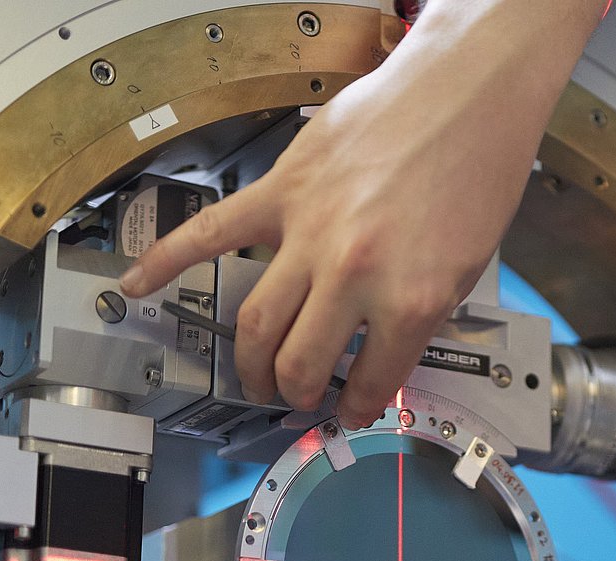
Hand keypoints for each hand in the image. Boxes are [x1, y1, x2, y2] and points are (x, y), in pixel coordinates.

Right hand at [119, 0, 606, 427]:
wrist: (465, 93)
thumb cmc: (476, 169)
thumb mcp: (466, 266)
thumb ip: (419, 313)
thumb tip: (382, 349)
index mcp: (411, 300)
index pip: (372, 379)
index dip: (358, 405)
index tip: (350, 412)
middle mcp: (355, 276)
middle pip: (300, 360)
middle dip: (295, 392)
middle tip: (295, 399)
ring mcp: (311, 234)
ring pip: (259, 321)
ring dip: (251, 361)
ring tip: (254, 378)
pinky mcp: (282, 192)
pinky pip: (212, 232)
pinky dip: (168, 260)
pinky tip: (138, 286)